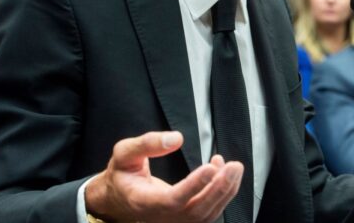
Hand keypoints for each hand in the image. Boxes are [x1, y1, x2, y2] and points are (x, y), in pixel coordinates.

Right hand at [85, 131, 243, 222]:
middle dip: (219, 189)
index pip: (172, 200)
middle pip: (196, 211)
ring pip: (206, 214)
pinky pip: (208, 212)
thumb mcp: (124, 153)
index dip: (193, 186)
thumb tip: (176, 138)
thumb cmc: (122, 174)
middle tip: (234, 166)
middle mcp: (161, 217)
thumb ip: (147, 144)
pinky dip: (221, 193)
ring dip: (225, 191)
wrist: (119, 197)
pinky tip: (222, 171)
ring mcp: (174, 221)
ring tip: (234, 167)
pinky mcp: (185, 219)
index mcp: (143, 202)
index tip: (210, 168)